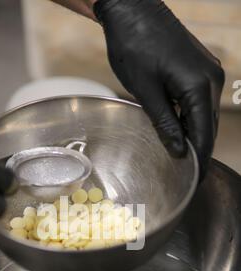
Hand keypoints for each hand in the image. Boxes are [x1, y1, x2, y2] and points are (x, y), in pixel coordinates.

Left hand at [94, 0, 224, 174]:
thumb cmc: (134, 47)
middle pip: (209, 126)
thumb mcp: (146, 92)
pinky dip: (191, 118)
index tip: (196, 180)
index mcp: (200, 86)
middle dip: (199, 151)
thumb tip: (180, 152)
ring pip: (205, 115)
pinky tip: (179, 131)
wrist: (132, 11)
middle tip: (187, 174)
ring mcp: (208, 72)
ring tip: (182, 158)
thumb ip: (165, 124)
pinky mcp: (200, 68)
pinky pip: (200, 101)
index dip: (200, 160)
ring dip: (194, 135)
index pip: (205, 134)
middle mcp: (212, 79)